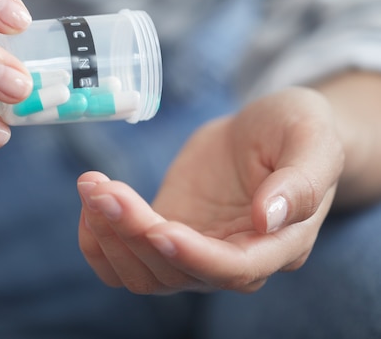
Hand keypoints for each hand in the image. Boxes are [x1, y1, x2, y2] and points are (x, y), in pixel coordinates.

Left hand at [77, 87, 343, 293]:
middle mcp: (231, 260)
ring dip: (108, 235)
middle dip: (133, 232)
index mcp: (276, 244)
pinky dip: (98, 241)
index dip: (192, 256)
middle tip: (101, 188)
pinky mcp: (162, 233)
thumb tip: (269, 219)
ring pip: (142, 272)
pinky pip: (122, 260)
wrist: (263, 131)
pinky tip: (91, 201)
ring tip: (92, 186)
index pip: (232, 268)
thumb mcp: (311, 138)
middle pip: (175, 271)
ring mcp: (192, 251)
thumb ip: (301, 180)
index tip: (157, 228)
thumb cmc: (295, 130)